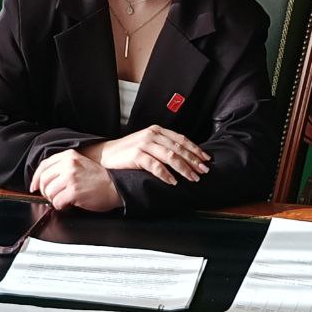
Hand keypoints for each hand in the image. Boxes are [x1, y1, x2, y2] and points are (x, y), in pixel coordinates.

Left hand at [30, 150, 122, 211]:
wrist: (115, 187)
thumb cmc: (99, 179)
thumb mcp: (80, 164)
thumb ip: (63, 167)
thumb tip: (44, 179)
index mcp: (69, 156)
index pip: (43, 165)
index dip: (36, 178)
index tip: (34, 186)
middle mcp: (68, 164)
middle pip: (43, 180)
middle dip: (45, 191)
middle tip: (52, 196)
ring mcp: (71, 177)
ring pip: (48, 192)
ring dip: (54, 200)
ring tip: (64, 200)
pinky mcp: (73, 191)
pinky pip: (56, 202)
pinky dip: (60, 206)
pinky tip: (68, 204)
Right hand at [80, 125, 210, 184]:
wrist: (106, 154)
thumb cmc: (128, 152)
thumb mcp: (148, 144)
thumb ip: (163, 146)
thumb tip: (184, 157)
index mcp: (157, 131)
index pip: (181, 139)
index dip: (195, 149)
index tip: (206, 159)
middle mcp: (152, 134)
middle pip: (179, 148)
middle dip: (193, 160)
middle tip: (203, 171)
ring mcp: (144, 144)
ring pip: (170, 156)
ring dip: (184, 168)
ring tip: (192, 177)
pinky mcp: (136, 155)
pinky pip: (156, 165)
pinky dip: (166, 174)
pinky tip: (173, 181)